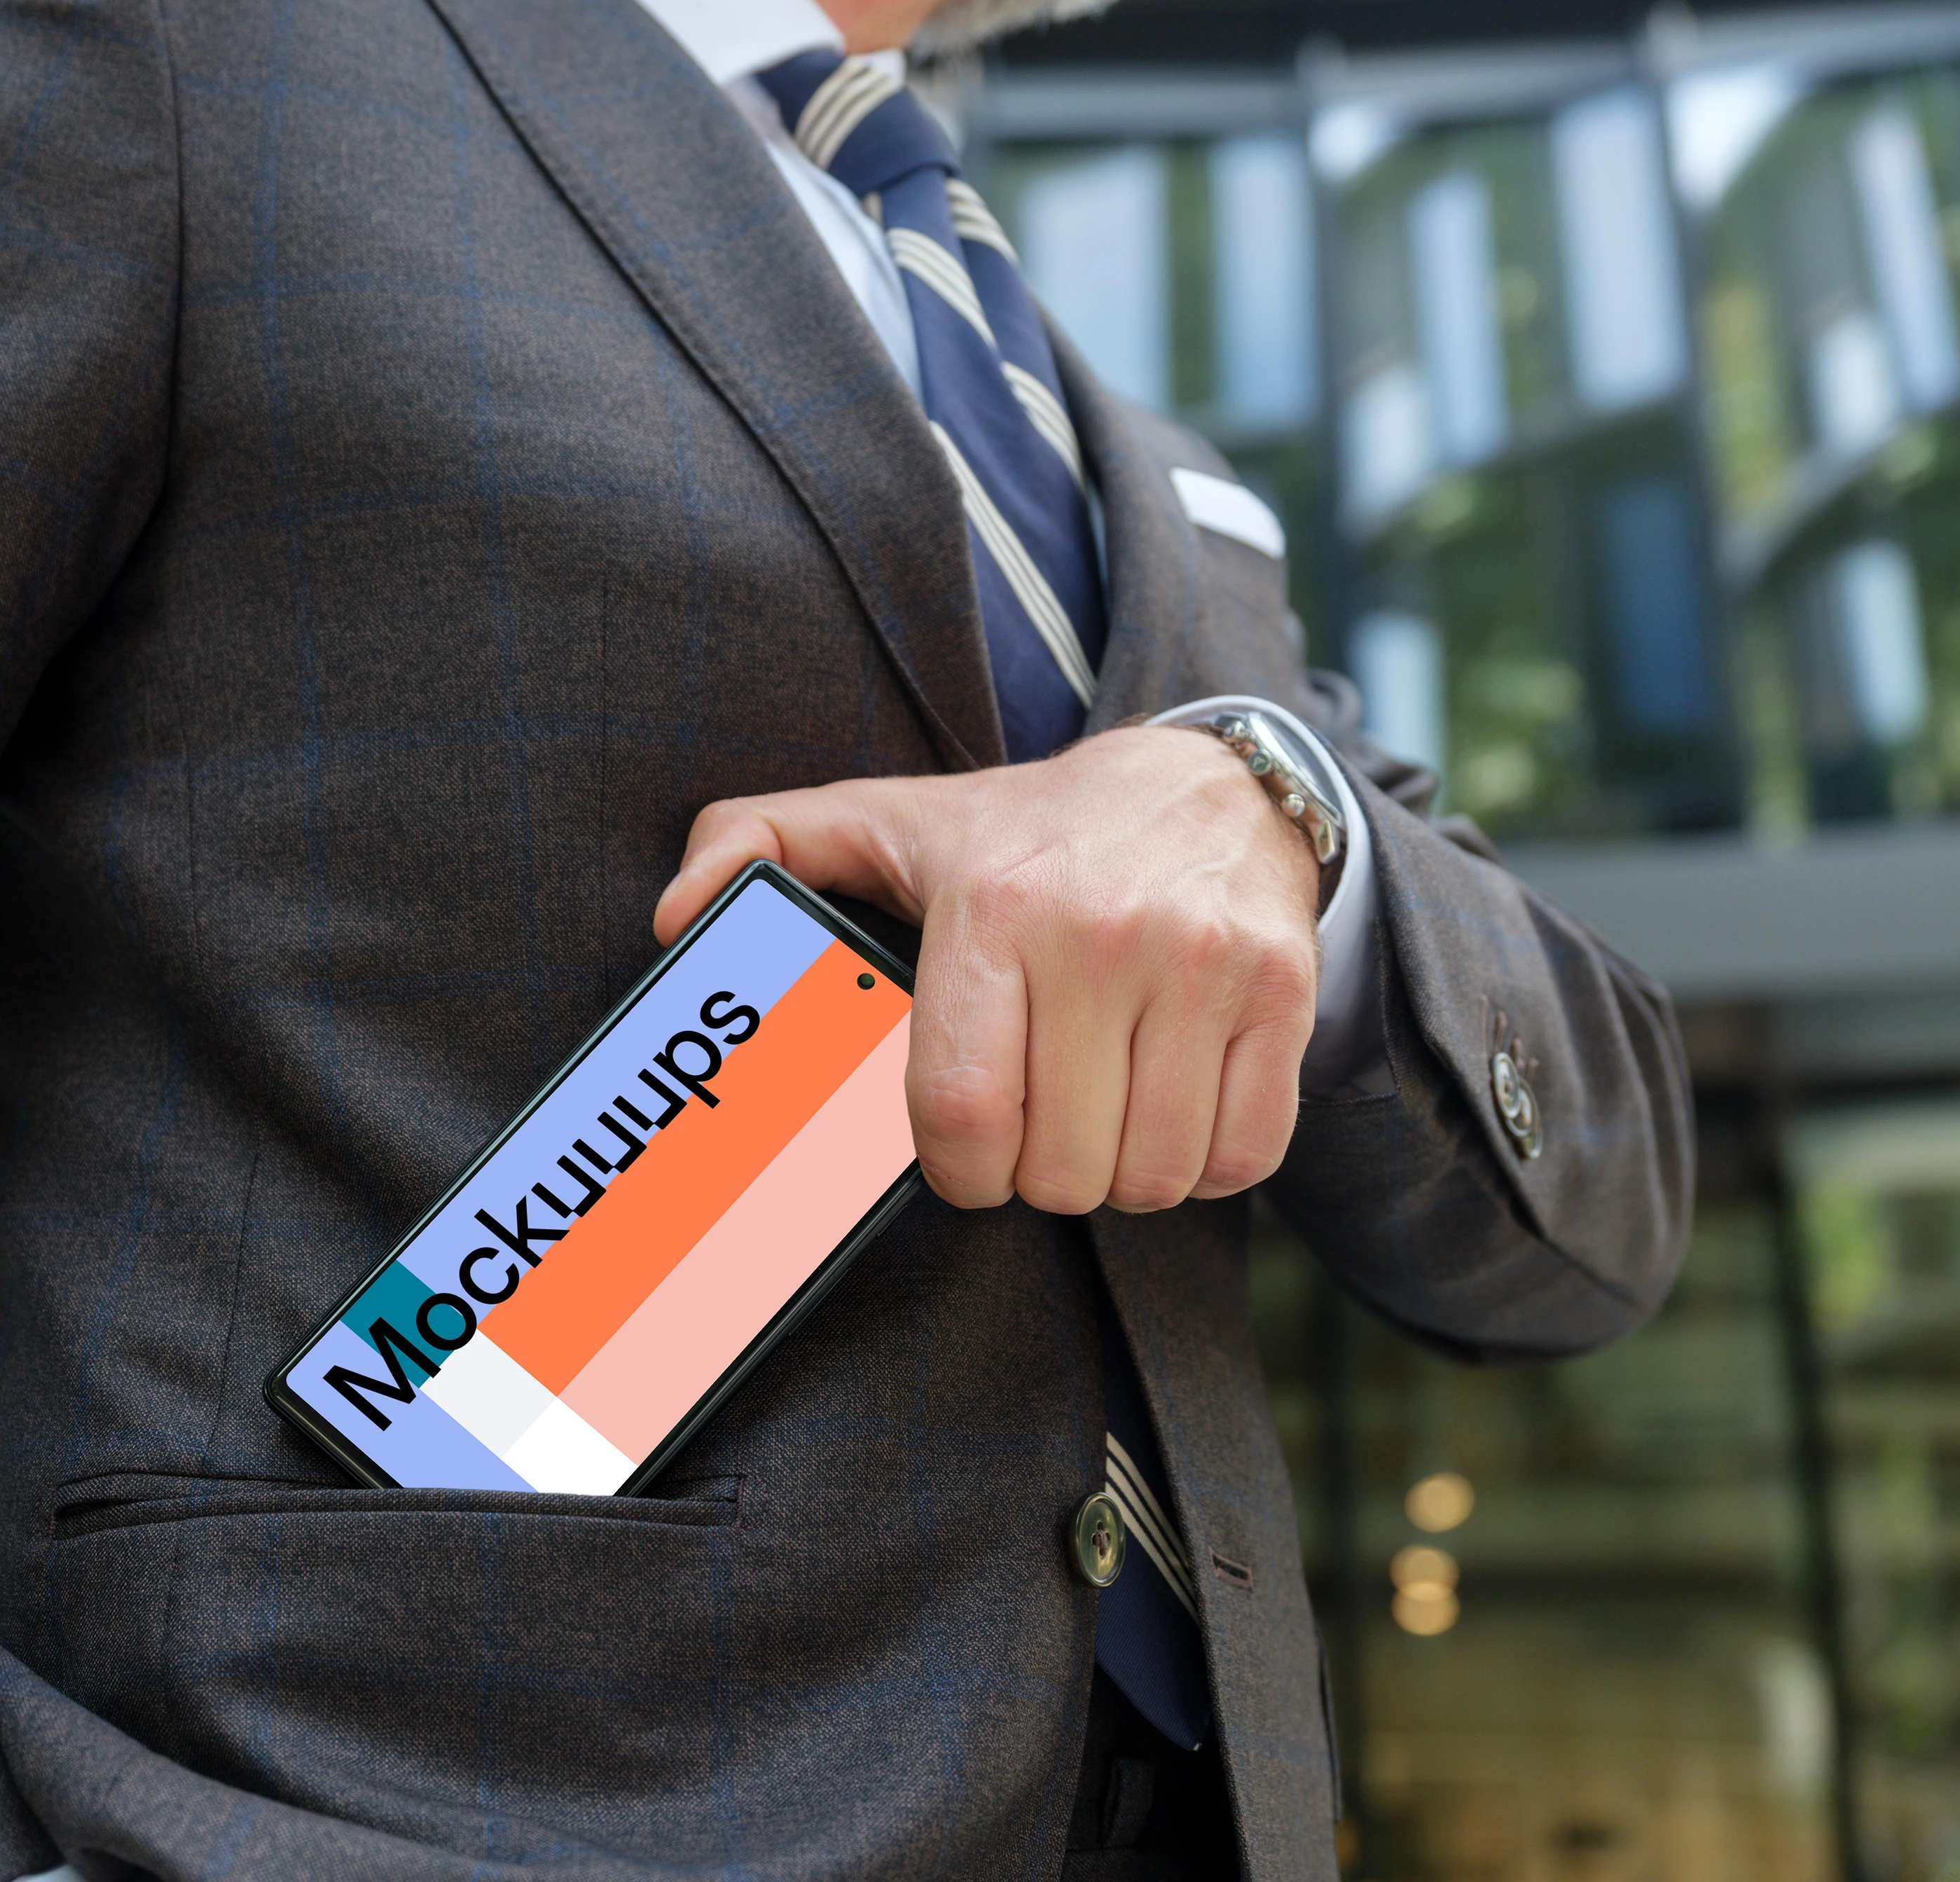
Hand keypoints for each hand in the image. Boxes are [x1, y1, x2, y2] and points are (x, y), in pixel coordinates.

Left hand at [651, 726, 1318, 1213]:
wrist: (1208, 783)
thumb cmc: (1023, 831)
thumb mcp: (881, 819)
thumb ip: (756, 845)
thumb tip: (675, 913)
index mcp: (995, 908)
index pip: (959, 1116)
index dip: (955, 1170)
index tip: (961, 1151)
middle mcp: (1106, 935)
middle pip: (1060, 1167)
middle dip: (1037, 1174)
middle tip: (1035, 1122)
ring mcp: (1207, 966)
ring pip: (1153, 1176)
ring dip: (1120, 1175)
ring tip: (1100, 1112)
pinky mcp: (1284, 994)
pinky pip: (1243, 1157)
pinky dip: (1205, 1163)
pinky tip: (1171, 1106)